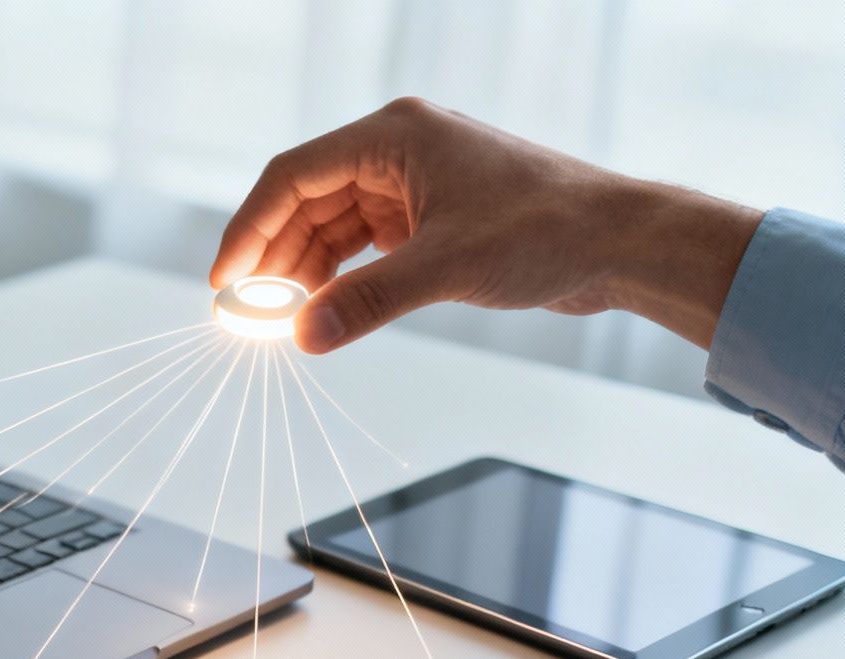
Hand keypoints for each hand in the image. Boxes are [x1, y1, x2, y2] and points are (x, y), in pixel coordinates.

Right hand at [212, 97, 763, 353]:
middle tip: (243, 313)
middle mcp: (397, 150)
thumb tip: (303, 337)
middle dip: (271, 257)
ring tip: (275, 321)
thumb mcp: (446, 268)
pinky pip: (361, 244)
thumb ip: (367, 301)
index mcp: (394, 135)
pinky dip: (337, 277)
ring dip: (301, 272)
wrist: (620, 241)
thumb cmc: (547, 231)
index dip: (249, 227)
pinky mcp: (430, 216)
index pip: (293, 176)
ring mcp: (413, 182)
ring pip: (330, 226)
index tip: (223, 280)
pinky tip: (319, 311)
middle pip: (305, 201)